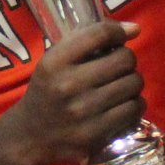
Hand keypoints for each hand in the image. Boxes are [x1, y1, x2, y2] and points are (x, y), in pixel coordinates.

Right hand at [0, 20, 140, 164]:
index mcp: (55, 63)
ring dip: (132, 83)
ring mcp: (83, 112)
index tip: (125, 35)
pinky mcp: (95, 135)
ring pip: (134, 84)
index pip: (100, 34)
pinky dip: (134, 104)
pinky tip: (122, 105)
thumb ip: (86, 41)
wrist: (31, 136)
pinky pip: (134, 109)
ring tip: (121, 87)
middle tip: (119, 67)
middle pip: (124, 59)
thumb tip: (134, 29)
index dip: (120, 30)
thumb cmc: (47, 91)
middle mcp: (68, 85)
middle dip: (127, 60)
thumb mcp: (54, 61)